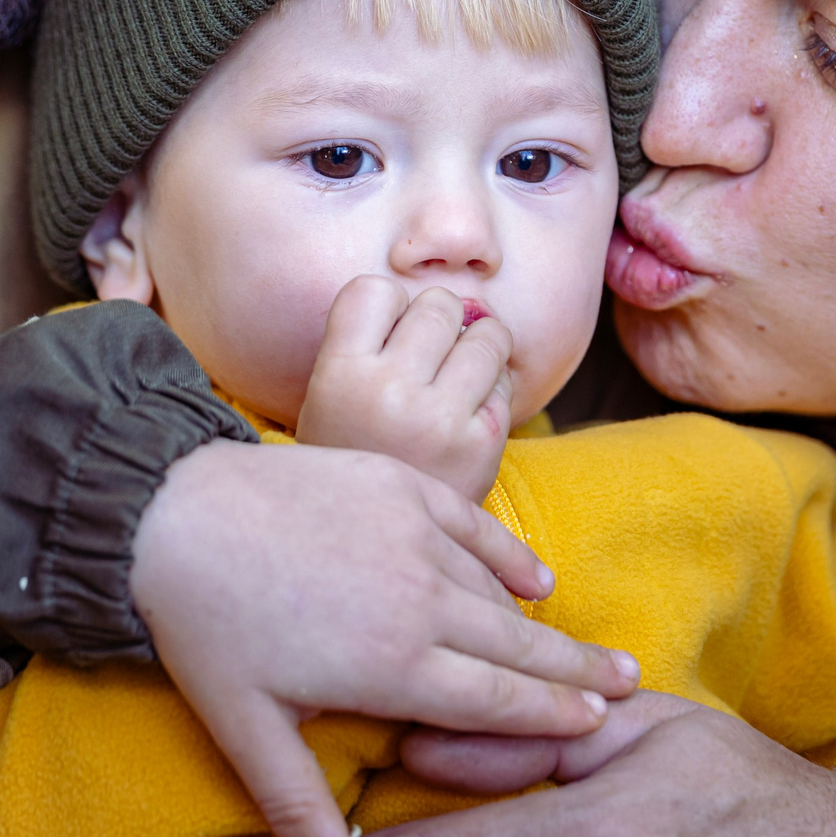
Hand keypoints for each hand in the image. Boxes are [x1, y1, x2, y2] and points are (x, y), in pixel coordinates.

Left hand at [131, 440, 639, 836]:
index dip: (553, 717)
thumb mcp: (245, 725)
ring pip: (500, 592)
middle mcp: (421, 599)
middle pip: (520, 647)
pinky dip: (510, 556)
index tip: (601, 727)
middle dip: (579, 671)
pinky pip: (476, 526)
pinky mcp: (402, 485)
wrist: (170, 510)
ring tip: (587, 650)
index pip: (495, 702)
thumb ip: (297, 803)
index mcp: (392, 664)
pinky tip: (536, 579)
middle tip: (632, 685)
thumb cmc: (203, 624)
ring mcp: (416, 534)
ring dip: (545, 625)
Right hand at [299, 277, 515, 500]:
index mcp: (338, 374)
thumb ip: (372, 339)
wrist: (375, 547)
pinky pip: (506, 381)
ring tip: (456, 380)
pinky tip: (467, 416)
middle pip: (439, 304)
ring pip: (487, 334)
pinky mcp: (482, 445)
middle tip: (428, 361)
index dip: (386, 308)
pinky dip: (493, 390)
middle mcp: (388, 391)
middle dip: (440, 323)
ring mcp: (439, 419)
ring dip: (478, 347)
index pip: (374, 289)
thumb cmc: (353, 456)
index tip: (385, 336)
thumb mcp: (329, 395)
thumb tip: (458, 298)